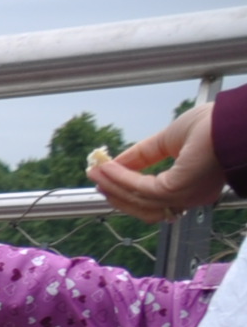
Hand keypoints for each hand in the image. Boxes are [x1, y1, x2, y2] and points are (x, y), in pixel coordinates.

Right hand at [88, 102, 227, 222]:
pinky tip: (107, 169)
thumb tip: (116, 164)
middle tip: (95, 179)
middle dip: (115, 192)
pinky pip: (139, 188)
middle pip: (142, 205)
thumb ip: (143, 155)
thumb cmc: (211, 125)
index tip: (106, 176)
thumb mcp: (168, 139)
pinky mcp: (175, 191)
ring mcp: (182, 197)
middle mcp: (188, 197)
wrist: (231, 121)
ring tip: (95, 174)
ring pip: (137, 199)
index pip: (155, 195)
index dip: (128, 187)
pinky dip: (120, 179)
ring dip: (113, 186)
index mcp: (192, 186)